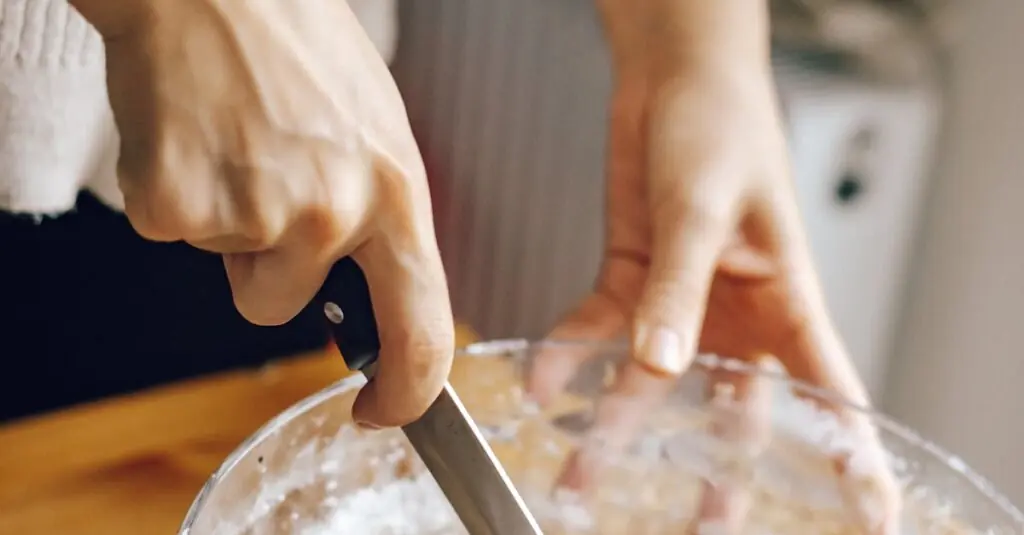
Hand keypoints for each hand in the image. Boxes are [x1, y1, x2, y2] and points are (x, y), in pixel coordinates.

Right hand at [71, 0, 453, 427]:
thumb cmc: (301, 51)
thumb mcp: (377, 135)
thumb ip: (380, 219)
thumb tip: (371, 291)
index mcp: (395, 196)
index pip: (423, 329)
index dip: (407, 392)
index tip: (384, 410)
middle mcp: (330, 215)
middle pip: (285, 309)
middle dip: (270, 271)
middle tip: (267, 182)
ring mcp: (251, 213)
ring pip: (232, 276)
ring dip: (229, 230)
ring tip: (237, 150)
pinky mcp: (176, 204)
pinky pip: (178, 237)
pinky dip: (180, 200)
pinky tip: (196, 142)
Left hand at [527, 1, 898, 531]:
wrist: (671, 79)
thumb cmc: (721, 126)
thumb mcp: (704, 209)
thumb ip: (678, 290)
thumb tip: (660, 365)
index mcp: (786, 300)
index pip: (829, 393)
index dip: (852, 458)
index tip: (868, 516)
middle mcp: (735, 315)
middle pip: (731, 410)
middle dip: (712, 468)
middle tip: (695, 524)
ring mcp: (680, 304)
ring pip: (652, 385)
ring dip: (616, 429)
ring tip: (583, 478)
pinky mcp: (631, 281)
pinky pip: (597, 332)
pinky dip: (569, 358)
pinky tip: (543, 384)